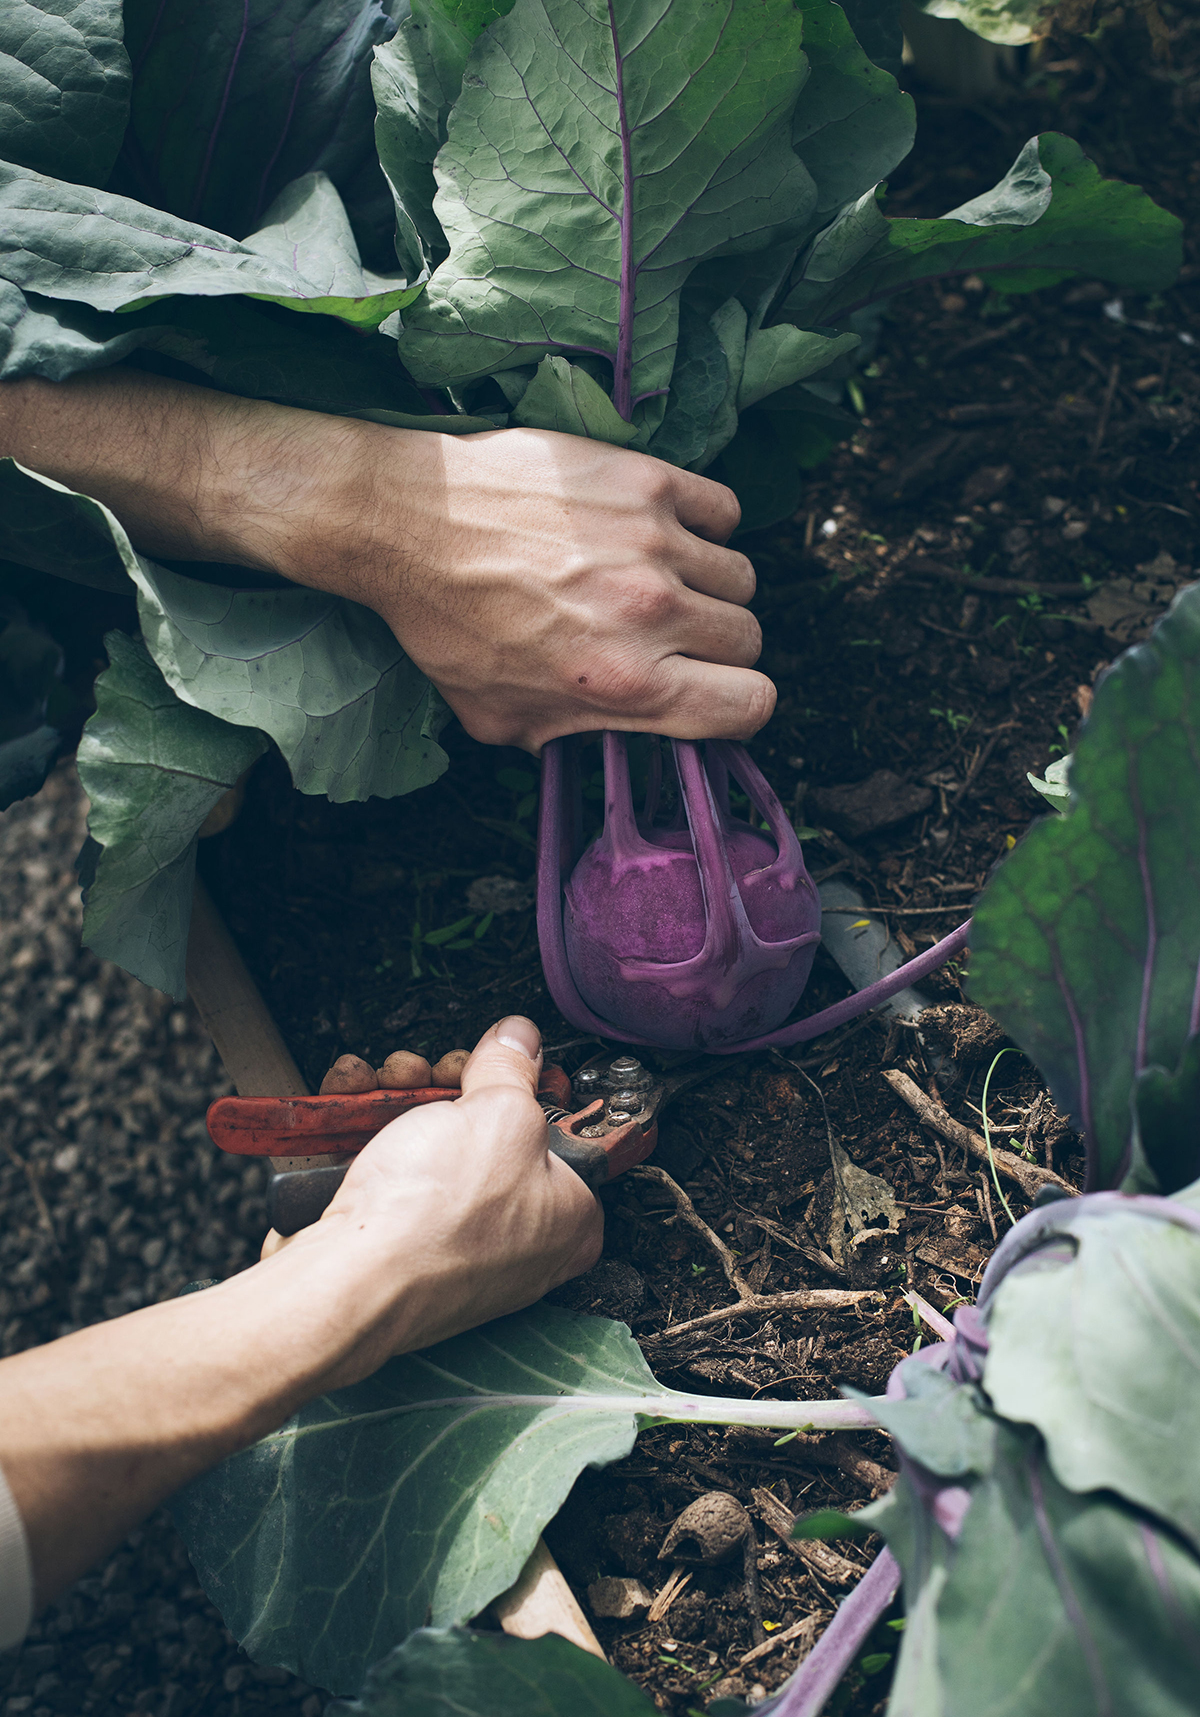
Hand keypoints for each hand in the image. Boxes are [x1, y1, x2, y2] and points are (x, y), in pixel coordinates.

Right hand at [0, 1017, 599, 1610]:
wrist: (325, 1308)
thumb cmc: (431, 1222)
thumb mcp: (495, 1118)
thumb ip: (516, 1070)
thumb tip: (522, 1036)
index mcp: (570, 1224)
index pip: (562, 1133)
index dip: (515, 1084)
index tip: (477, 1057)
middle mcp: (516, 1249)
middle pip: (484, 1136)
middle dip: (435, 1085)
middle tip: (403, 1064)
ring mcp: (445, 1260)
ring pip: (425, 1150)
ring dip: (387, 1100)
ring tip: (359, 1073)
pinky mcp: (381, 1262)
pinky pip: (381, 1182)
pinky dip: (356, 1139)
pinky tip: (334, 1101)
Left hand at [292, 425, 774, 751]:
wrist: (407, 521)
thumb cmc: (445, 622)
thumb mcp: (500, 717)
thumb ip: (574, 738)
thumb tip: (623, 741)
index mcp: (624, 683)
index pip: (750, 704)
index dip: (736, 703)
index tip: (712, 690)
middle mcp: (649, 614)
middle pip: (747, 638)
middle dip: (716, 643)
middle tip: (670, 633)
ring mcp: (654, 543)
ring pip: (740, 576)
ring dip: (709, 583)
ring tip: (659, 579)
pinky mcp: (646, 482)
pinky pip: (724, 510)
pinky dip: (705, 523)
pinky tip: (663, 533)